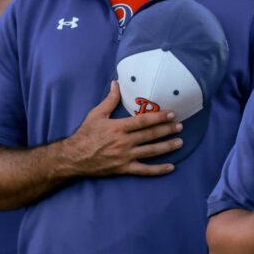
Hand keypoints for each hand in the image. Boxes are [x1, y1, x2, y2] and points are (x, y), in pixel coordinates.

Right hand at [62, 81, 183, 177]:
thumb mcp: (96, 114)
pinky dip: (158, 170)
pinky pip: (144, 170)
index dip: (159, 117)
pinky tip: (171, 167)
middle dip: (167, 130)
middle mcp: (123, 142)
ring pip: (151, 152)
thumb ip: (110, 100)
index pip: (143, 121)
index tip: (171, 114)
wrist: (73, 158)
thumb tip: (117, 83)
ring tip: (180, 142)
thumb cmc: (85, 134)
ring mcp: (124, 156)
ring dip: (167, 147)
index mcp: (118, 127)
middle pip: (150, 135)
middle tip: (180, 126)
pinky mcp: (124, 169)